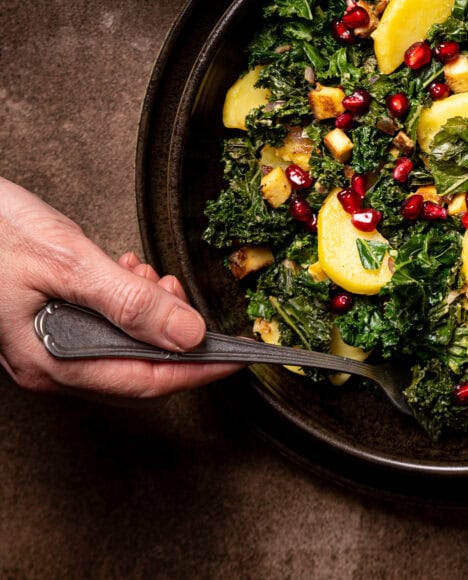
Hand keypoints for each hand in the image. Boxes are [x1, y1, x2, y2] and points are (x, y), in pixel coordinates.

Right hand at [0, 177, 240, 398]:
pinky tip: (125, 273)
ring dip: (150, 314)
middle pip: (139, 368)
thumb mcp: (69, 263)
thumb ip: (129, 301)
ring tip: (148, 275)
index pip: (148, 380)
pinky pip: (105, 328)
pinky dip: (127, 303)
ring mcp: (48, 347)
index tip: (241, 357)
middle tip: (177, 290)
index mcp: (54, 362)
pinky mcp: (48, 325)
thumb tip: (188, 334)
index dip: (200, 370)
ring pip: (124, 347)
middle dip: (174, 335)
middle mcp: (52, 365)